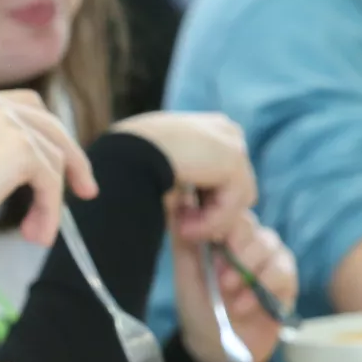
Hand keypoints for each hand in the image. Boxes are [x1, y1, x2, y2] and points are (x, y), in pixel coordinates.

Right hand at [0, 89, 98, 255]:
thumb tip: (45, 162)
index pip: (25, 107)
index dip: (49, 136)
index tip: (61, 166)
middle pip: (49, 125)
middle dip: (71, 159)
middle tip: (86, 191)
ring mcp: (4, 121)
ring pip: (53, 158)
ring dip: (52, 200)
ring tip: (37, 234)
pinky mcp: (20, 148)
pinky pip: (51, 181)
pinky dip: (50, 211)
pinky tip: (36, 235)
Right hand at [110, 111, 254, 240]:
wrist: (124, 153)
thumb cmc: (129, 162)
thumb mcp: (161, 172)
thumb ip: (185, 187)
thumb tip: (196, 215)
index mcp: (207, 129)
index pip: (222, 173)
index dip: (204, 200)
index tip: (181, 219)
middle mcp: (225, 131)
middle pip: (234, 186)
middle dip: (210, 211)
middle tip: (182, 229)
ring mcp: (232, 143)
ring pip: (236, 198)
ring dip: (210, 221)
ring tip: (182, 232)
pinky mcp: (233, 159)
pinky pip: (232, 204)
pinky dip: (211, 222)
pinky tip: (185, 230)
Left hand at [172, 211, 297, 361]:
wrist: (214, 345)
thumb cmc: (197, 304)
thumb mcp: (184, 270)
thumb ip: (183, 237)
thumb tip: (173, 198)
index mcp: (223, 235)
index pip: (230, 212)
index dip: (221, 225)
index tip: (207, 242)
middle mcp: (249, 242)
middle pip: (252, 227)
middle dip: (235, 251)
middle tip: (218, 277)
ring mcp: (270, 261)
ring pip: (270, 245)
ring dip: (247, 270)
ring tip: (227, 291)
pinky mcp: (286, 283)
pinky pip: (284, 271)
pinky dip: (262, 288)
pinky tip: (242, 306)